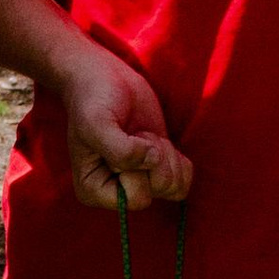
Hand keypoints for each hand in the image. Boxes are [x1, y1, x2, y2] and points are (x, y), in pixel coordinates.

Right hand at [60, 46, 192, 210]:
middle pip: (158, 191)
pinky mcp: (158, 170)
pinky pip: (184, 180)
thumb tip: (152, 161)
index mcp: (94, 190)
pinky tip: (159, 141)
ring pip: (174, 186)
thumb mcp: (97, 123)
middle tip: (136, 134)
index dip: (139, 169)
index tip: (124, 141)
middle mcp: (117, 193)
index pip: (136, 199)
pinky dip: (179, 158)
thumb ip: (120, 150)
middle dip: (155, 157)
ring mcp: (140, 182)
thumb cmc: (94, 100)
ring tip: (144, 135)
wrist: (104, 79)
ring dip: (166, 154)